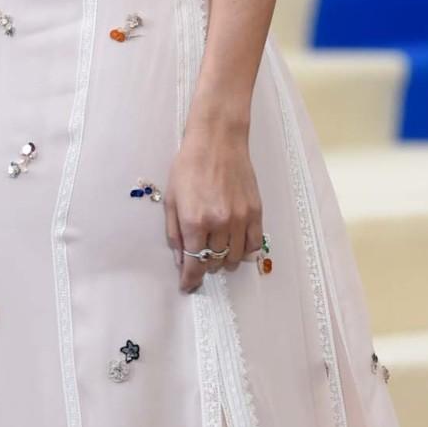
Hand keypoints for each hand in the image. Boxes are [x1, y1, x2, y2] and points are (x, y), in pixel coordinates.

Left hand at [164, 118, 262, 293]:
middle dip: (205, 266)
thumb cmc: (189, 166)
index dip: (190, 281)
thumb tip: (181, 261)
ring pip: (235, 258)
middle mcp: (220, 224)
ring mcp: (240, 219)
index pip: (195, 265)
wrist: (218, 140)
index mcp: (195, 221)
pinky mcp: (256, 212)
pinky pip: (254, 245)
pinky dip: (245, 251)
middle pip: (215, 263)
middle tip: (200, 258)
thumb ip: (175, 233)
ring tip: (217, 250)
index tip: (187, 286)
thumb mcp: (171, 198)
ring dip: (224, 261)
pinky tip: (236, 246)